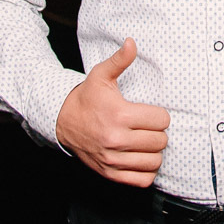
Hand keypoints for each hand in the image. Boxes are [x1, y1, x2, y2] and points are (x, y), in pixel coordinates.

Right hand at [55, 38, 169, 187]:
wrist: (62, 121)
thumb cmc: (86, 98)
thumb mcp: (100, 75)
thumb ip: (119, 60)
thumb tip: (132, 42)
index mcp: (119, 115)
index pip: (161, 120)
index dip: (160, 115)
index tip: (150, 113)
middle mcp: (116, 139)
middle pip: (160, 141)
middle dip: (158, 133)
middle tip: (147, 127)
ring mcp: (113, 159)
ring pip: (154, 161)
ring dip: (154, 152)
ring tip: (145, 142)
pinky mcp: (110, 173)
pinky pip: (142, 180)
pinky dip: (146, 171)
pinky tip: (140, 158)